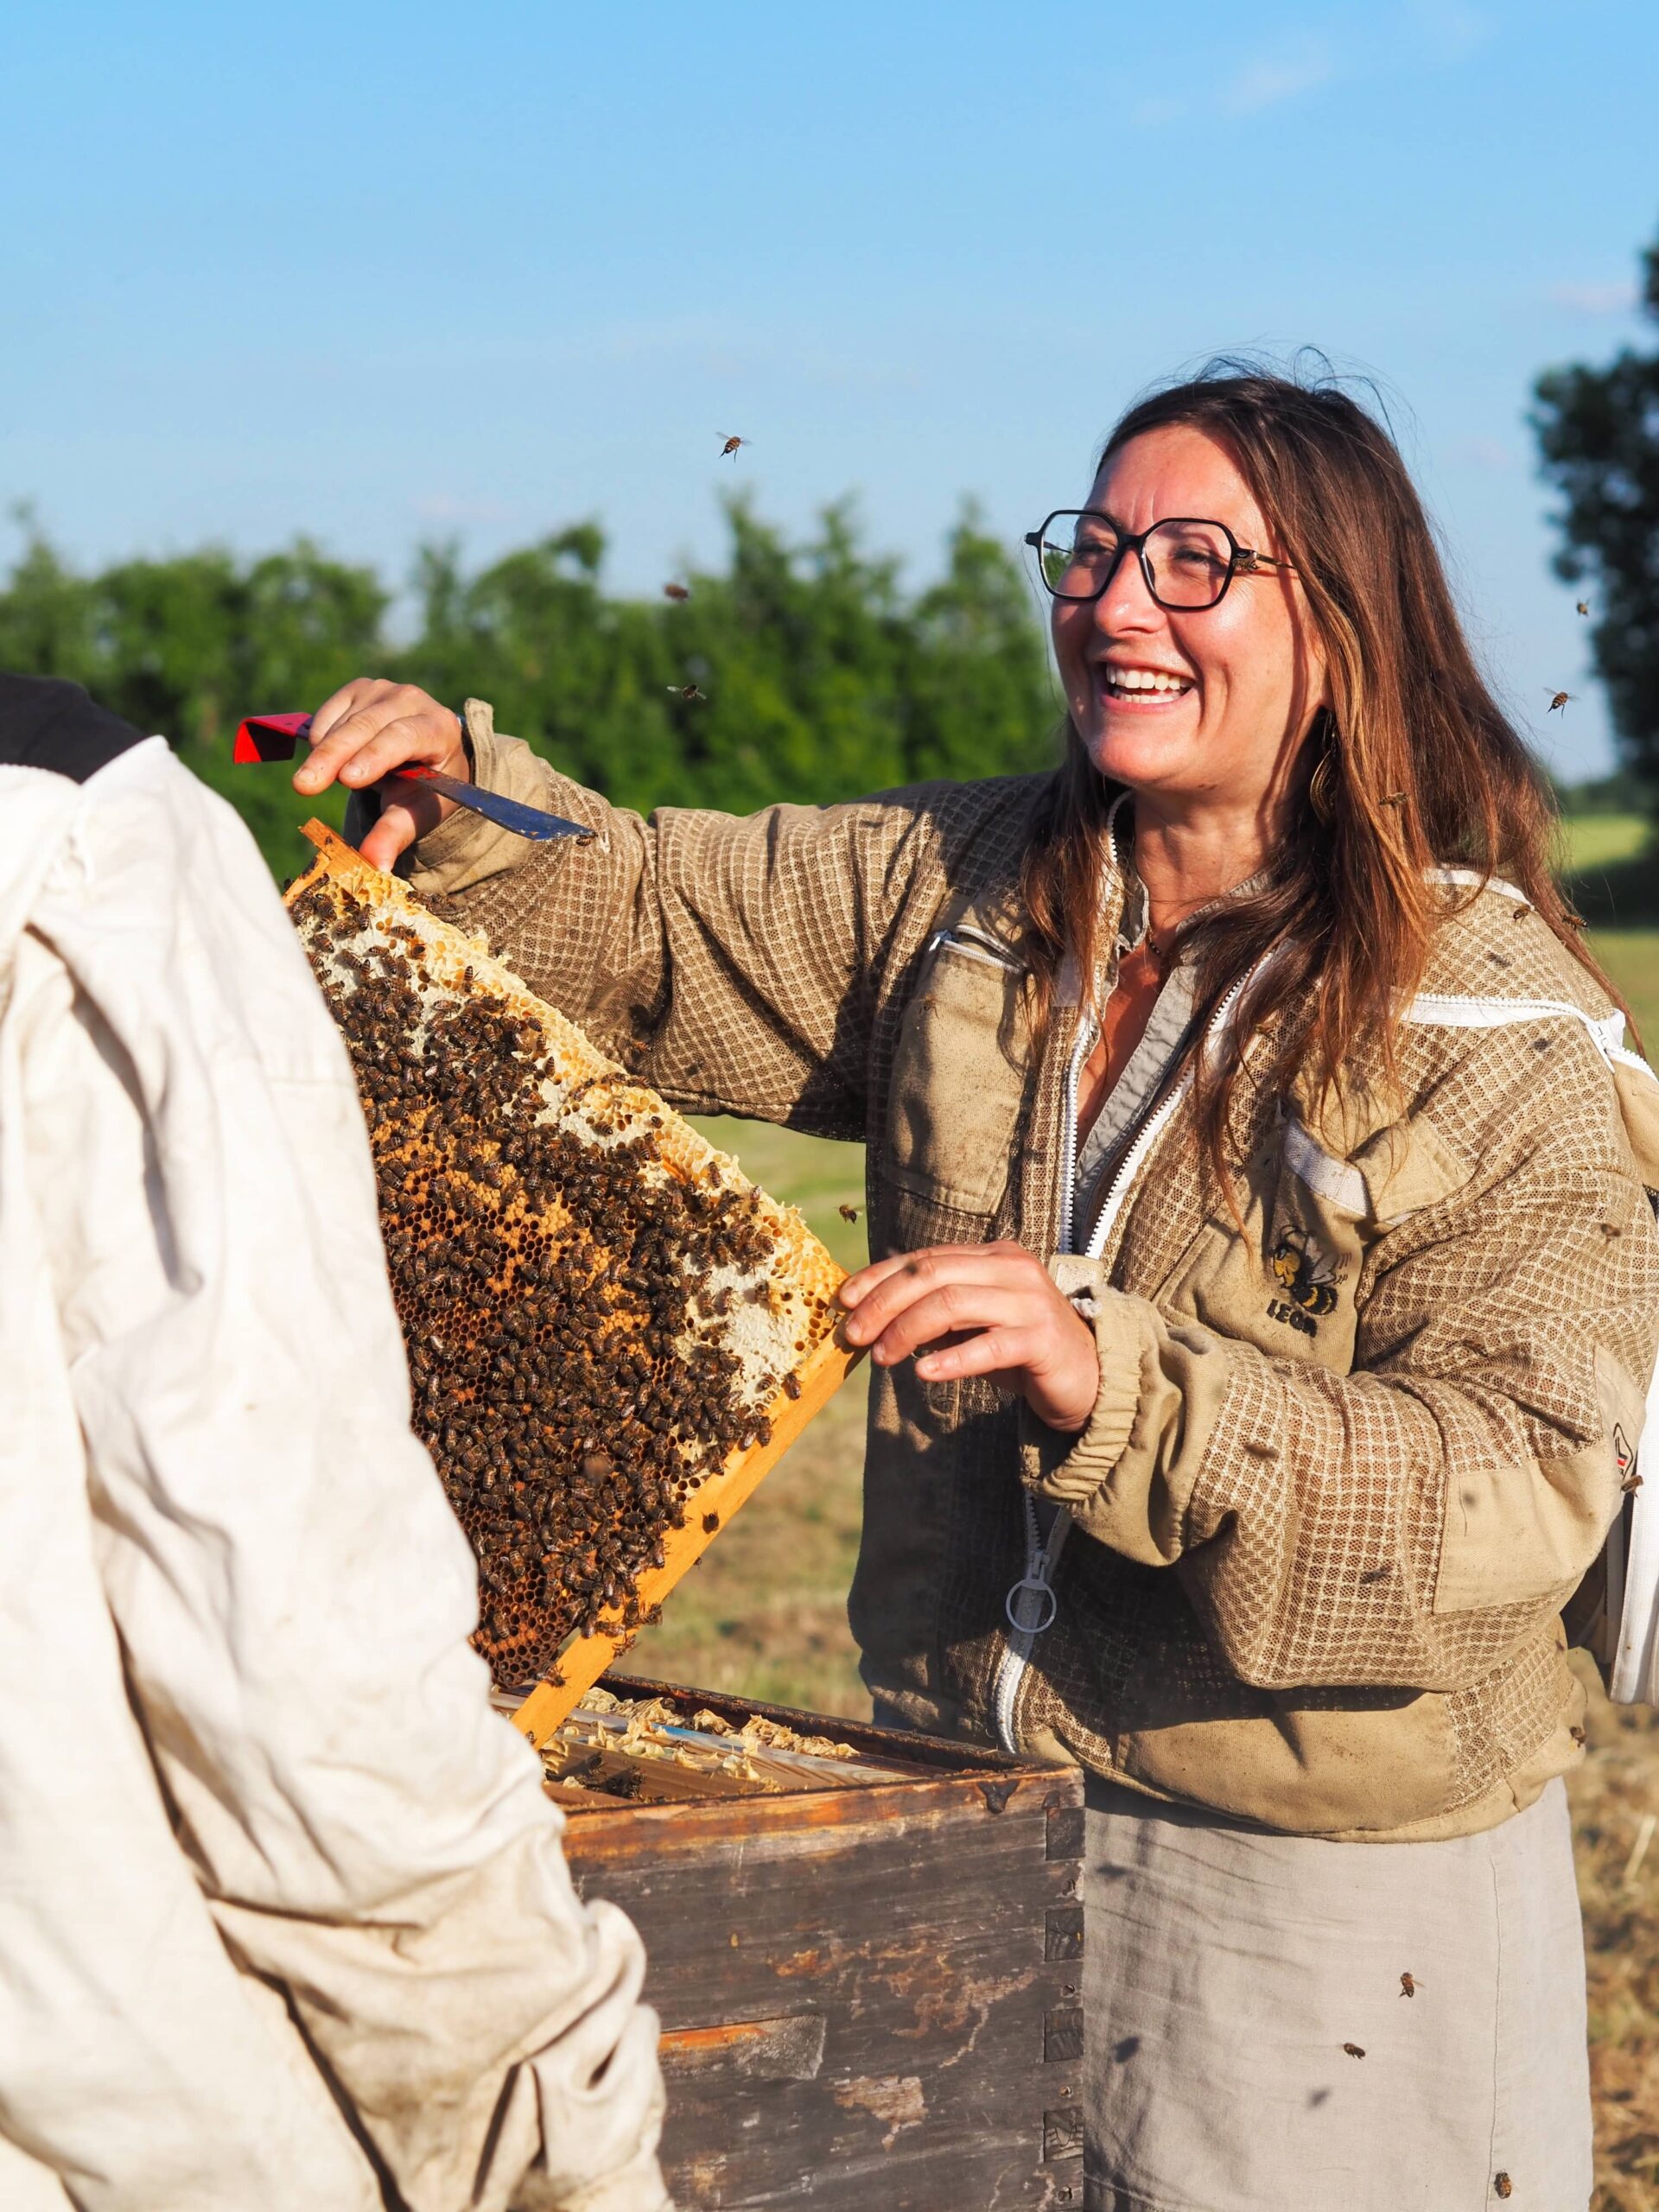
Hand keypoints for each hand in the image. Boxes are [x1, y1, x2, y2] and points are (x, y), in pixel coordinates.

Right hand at [293, 679, 470, 870]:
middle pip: (366, 726)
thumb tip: (374, 867)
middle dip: (332, 756)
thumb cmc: (424, 790)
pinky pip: (327, 715)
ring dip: (325, 753)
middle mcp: (412, 700)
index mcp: (438, 728)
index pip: (403, 737)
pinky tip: (330, 759)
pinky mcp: (358, 690)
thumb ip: (394, 836)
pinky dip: (320, 740)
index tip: (347, 780)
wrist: (425, 758)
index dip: (375, 756)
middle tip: (304, 786)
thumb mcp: (415, 814)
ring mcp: (383, 690)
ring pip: (343, 721)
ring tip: (319, 781)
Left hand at [838, 1240, 1099, 1433]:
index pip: (925, 1259)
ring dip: (907, 1330)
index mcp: (993, 1257)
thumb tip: (873, 1317)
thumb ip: (934, 1315)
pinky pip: (989, 1346)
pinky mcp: (1042, 1339)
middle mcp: (1012, 1269)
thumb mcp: (972, 1327)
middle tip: (854, 1335)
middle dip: (884, 1303)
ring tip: (882, 1357)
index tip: (844, 1301)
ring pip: (953, 1304)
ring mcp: (1030, 1302)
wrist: (1089, 1380)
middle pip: (932, 1275)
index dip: (879, 1277)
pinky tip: (924, 1374)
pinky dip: (952, 1359)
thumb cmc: (1021, 1351)